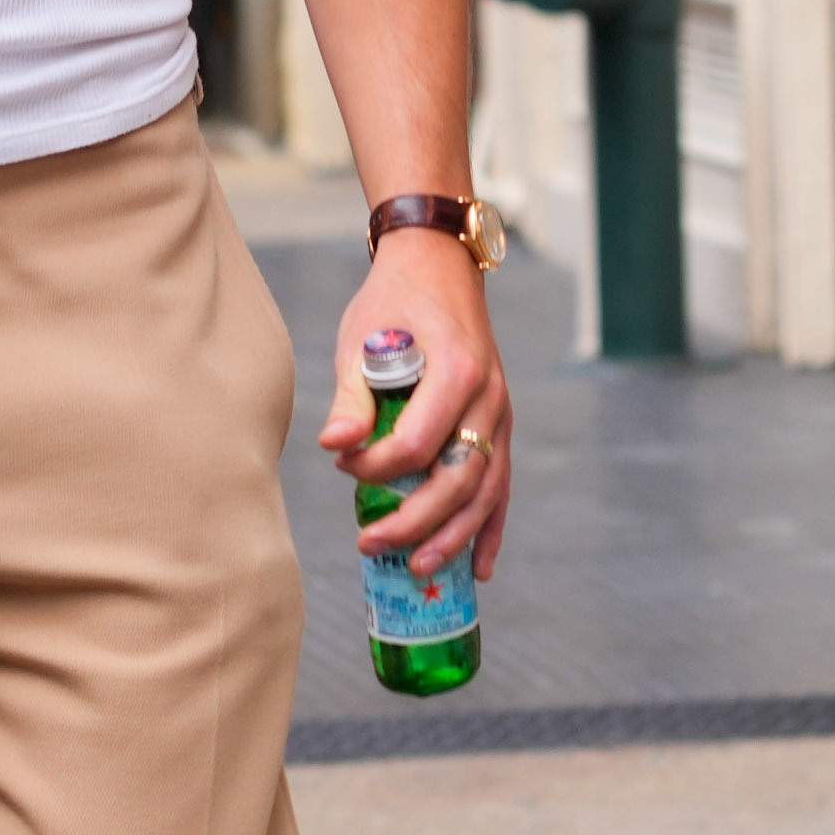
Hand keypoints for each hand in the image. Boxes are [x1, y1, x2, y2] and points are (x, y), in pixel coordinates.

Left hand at [315, 232, 511, 583]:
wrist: (438, 266)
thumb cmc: (393, 301)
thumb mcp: (362, 340)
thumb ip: (352, 398)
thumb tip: (333, 447)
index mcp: (456, 374)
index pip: (416, 445)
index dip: (374, 468)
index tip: (341, 465)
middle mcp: (489, 399)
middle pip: (457, 480)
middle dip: (414, 521)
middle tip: (369, 544)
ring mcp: (501, 414)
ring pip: (486, 491)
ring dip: (453, 536)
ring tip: (418, 568)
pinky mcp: (500, 424)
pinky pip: (500, 484)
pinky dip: (490, 527)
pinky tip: (477, 567)